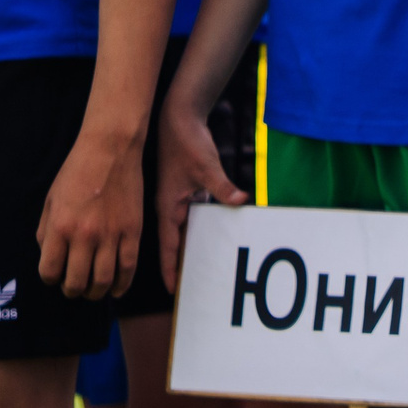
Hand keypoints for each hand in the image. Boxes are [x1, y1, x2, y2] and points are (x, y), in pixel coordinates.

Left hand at [37, 132, 141, 300]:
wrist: (110, 150)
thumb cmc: (76, 171)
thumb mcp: (50, 200)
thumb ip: (45, 231)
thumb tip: (50, 256)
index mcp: (60, 227)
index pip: (50, 271)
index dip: (50, 279)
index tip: (55, 276)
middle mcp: (84, 235)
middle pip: (76, 282)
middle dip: (72, 291)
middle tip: (73, 287)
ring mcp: (111, 235)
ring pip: (103, 280)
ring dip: (96, 292)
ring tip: (93, 290)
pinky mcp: (132, 231)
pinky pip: (128, 267)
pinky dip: (122, 285)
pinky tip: (117, 290)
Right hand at [156, 107, 248, 293]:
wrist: (179, 117)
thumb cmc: (188, 142)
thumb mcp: (206, 167)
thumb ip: (223, 186)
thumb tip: (240, 200)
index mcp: (167, 206)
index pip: (167, 245)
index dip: (169, 268)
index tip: (171, 290)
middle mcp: (170, 206)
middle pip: (174, 241)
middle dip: (180, 263)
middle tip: (189, 286)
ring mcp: (177, 198)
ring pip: (183, 229)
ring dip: (189, 245)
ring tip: (198, 267)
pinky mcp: (186, 189)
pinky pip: (191, 215)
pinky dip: (198, 227)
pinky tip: (210, 235)